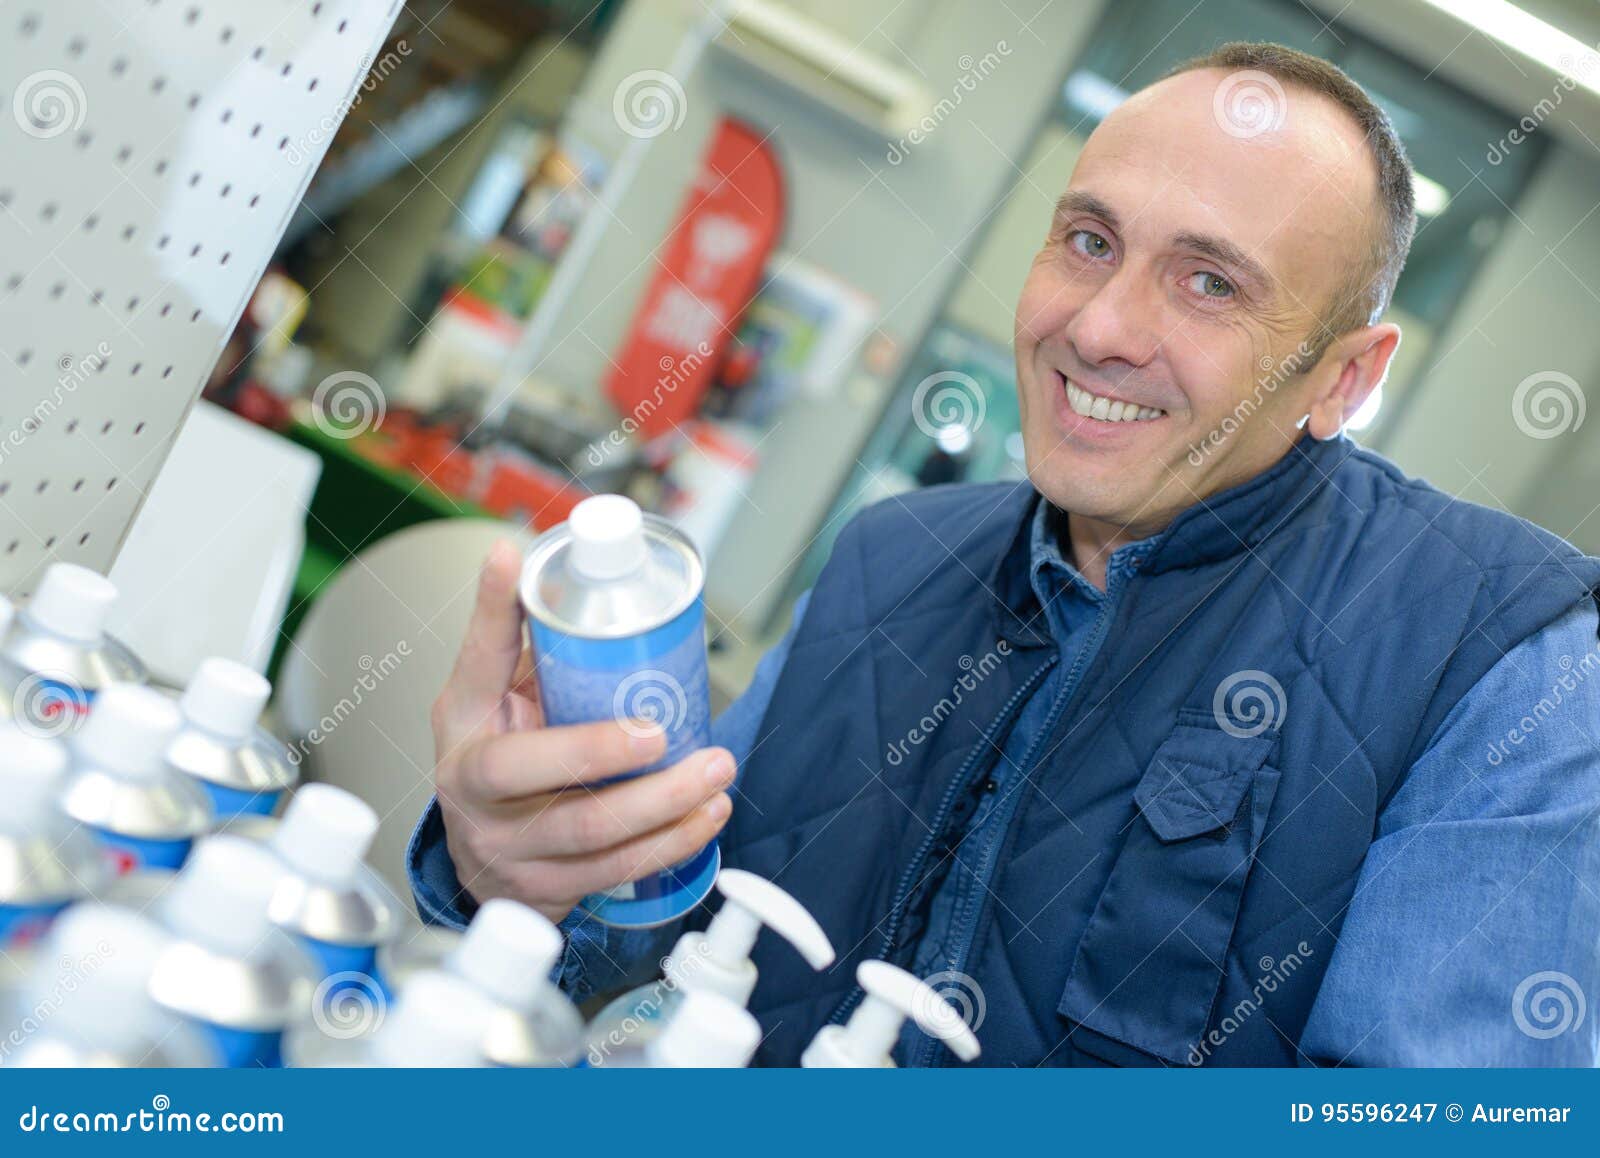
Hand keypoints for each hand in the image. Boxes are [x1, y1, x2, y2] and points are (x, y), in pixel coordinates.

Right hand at [430, 539, 734, 923]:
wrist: (485, 857)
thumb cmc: (502, 759)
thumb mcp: (495, 698)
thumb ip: (524, 641)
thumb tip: (555, 559)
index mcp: (463, 723)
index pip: (474, 659)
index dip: (491, 610)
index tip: (511, 560)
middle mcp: (473, 787)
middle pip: (529, 770)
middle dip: (603, 752)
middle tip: (661, 732)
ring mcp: (509, 845)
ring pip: (591, 830)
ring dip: (664, 802)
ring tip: (715, 769)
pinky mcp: (549, 889)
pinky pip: (619, 869)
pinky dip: (673, 841)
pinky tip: (708, 813)